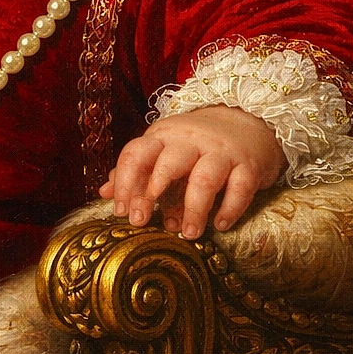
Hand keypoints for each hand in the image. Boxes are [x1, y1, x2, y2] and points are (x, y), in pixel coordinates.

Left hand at [99, 106, 286, 238]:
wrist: (247, 119)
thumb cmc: (197, 142)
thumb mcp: (163, 147)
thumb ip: (136, 169)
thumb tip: (104, 193)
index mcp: (163, 135)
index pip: (138, 153)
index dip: (126, 183)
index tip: (122, 212)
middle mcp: (190, 140)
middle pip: (168, 162)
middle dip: (152, 193)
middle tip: (142, 222)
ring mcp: (220, 151)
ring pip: (204, 178)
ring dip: (193, 209)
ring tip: (188, 233)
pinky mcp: (248, 164)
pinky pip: (239, 187)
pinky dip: (229, 209)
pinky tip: (220, 224)